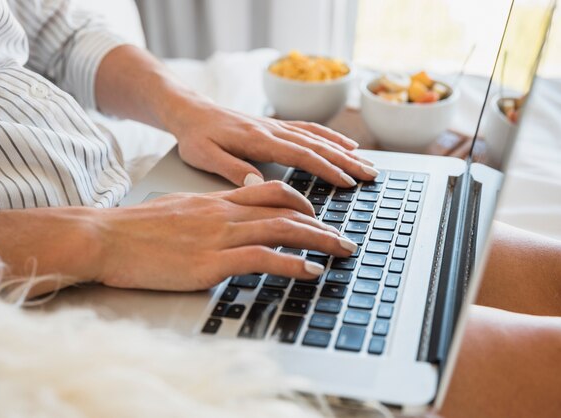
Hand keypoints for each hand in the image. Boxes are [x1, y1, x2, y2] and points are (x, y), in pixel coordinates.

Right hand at [94, 181, 357, 291]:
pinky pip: (263, 258)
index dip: (301, 200)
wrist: (105, 237)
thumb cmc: (136, 228)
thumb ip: (207, 212)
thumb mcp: (178, 210)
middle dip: (323, 224)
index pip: (271, 190)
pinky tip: (310, 272)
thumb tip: (223, 222)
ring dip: (320, 241)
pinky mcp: (211, 261)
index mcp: (218, 201)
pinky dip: (292, 264)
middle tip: (345, 238)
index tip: (317, 213)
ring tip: (342, 250)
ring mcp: (220, 236)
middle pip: (287, 209)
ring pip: (283, 229)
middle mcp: (225, 213)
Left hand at [161, 98, 378, 187]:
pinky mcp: (276, 126)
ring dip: (344, 150)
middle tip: (371, 175)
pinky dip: (330, 137)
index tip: (347, 182)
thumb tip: (257, 184)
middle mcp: (272, 130)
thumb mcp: (203, 155)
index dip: (326, 168)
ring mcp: (276, 126)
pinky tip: (345, 145)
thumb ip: (230, 168)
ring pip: (318, 136)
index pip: (300, 154)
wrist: (189, 111)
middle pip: (317, 145)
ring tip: (367, 163)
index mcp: (258, 140)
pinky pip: (309, 129)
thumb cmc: (194, 136)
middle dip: (347, 160)